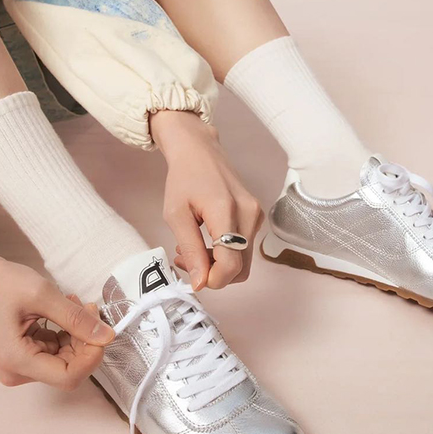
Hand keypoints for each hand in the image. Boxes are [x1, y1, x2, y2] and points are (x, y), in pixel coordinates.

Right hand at [0, 256, 115, 389]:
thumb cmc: (1, 283)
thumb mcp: (43, 295)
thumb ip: (76, 319)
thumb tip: (107, 336)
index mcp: (17, 361)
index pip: (68, 377)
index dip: (91, 357)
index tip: (103, 330)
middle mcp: (17, 371)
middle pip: (68, 369)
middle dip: (85, 341)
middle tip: (89, 308)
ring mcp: (20, 366)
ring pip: (65, 359)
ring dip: (77, 334)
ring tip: (74, 304)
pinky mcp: (24, 356)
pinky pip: (56, 351)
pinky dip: (67, 333)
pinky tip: (65, 311)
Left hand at [150, 110, 264, 290]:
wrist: (199, 150)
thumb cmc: (183, 178)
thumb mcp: (176, 214)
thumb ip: (191, 249)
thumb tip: (200, 283)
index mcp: (227, 211)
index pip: (231, 264)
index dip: (212, 280)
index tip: (191, 277)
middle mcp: (249, 214)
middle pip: (240, 268)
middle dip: (213, 274)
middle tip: (186, 260)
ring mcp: (256, 214)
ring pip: (243, 261)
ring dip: (217, 264)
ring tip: (191, 249)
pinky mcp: (256, 215)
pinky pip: (244, 248)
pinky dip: (225, 253)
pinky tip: (205, 239)